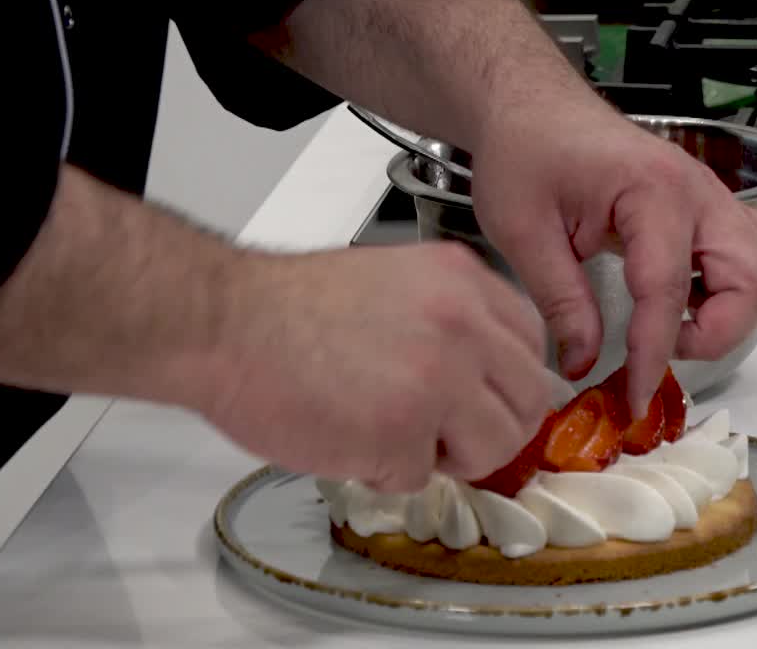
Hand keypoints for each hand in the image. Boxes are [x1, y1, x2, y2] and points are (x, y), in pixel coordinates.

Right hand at [198, 243, 551, 492]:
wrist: (224, 322)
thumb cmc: (291, 307)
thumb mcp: (399, 281)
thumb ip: (456, 319)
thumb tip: (494, 373)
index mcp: (464, 280)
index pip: (532, 342)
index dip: (507, 380)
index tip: (483, 395)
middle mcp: (463, 324)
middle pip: (529, 400)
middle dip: (490, 425)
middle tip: (444, 428)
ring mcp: (438, 379)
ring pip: (495, 445)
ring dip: (451, 455)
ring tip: (396, 434)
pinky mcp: (403, 432)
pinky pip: (424, 476)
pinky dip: (388, 471)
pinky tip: (353, 437)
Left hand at [471, 102, 756, 412]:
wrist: (533, 106)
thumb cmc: (525, 153)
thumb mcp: (523, 232)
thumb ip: (560, 300)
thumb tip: (583, 363)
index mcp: (652, 192)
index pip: (667, 291)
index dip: (654, 354)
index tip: (634, 396)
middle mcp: (698, 192)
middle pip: (753, 279)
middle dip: (714, 332)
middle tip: (657, 348)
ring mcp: (711, 196)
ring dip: (737, 310)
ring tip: (676, 324)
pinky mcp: (708, 205)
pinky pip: (756, 251)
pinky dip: (738, 287)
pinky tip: (689, 298)